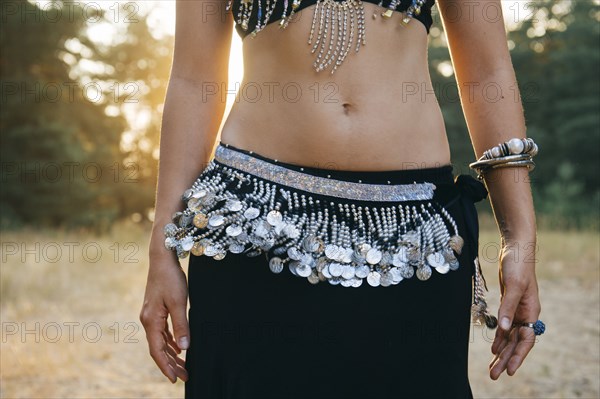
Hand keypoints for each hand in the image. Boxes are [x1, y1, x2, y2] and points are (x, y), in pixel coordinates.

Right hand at [140, 249, 189, 382]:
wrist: (162, 259)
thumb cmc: (170, 278)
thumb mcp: (179, 302)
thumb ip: (181, 326)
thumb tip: (185, 348)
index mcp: (151, 321)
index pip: (157, 351)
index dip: (166, 366)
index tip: (175, 379)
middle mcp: (147, 320)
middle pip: (158, 349)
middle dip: (171, 364)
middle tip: (185, 376)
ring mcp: (151, 315)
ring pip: (160, 341)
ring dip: (172, 354)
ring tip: (184, 366)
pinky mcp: (156, 310)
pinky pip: (162, 332)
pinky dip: (170, 342)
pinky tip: (179, 348)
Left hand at [489, 238, 540, 379]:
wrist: (515, 248)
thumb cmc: (518, 265)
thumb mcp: (514, 286)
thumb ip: (508, 308)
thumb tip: (505, 330)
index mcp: (532, 311)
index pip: (526, 340)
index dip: (518, 356)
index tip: (510, 371)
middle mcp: (526, 314)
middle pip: (516, 342)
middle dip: (506, 360)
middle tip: (494, 376)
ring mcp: (517, 310)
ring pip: (509, 337)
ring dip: (501, 353)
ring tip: (492, 369)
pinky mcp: (508, 304)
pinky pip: (504, 327)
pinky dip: (499, 338)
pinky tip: (492, 350)